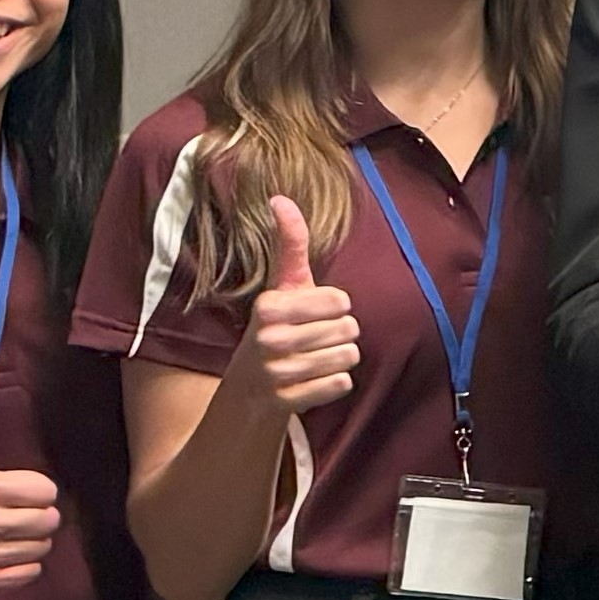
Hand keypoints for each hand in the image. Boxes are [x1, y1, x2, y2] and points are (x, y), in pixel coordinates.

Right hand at [0, 378, 64, 590]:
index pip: (45, 490)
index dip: (38, 491)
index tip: (20, 492)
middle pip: (49, 520)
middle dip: (38, 515)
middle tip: (18, 514)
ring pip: (43, 548)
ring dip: (33, 541)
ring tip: (11, 534)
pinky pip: (31, 574)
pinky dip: (25, 566)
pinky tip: (5, 553)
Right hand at [236, 197, 360, 414]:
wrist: (248, 389)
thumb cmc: (276, 327)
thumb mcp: (282, 286)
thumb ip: (289, 243)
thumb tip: (280, 198)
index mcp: (269, 305)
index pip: (341, 300)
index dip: (336, 307)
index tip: (313, 313)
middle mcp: (269, 338)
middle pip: (350, 330)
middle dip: (340, 334)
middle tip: (313, 340)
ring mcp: (277, 372)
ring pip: (348, 357)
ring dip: (339, 359)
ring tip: (313, 359)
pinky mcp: (288, 401)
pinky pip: (341, 384)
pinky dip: (335, 383)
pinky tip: (312, 381)